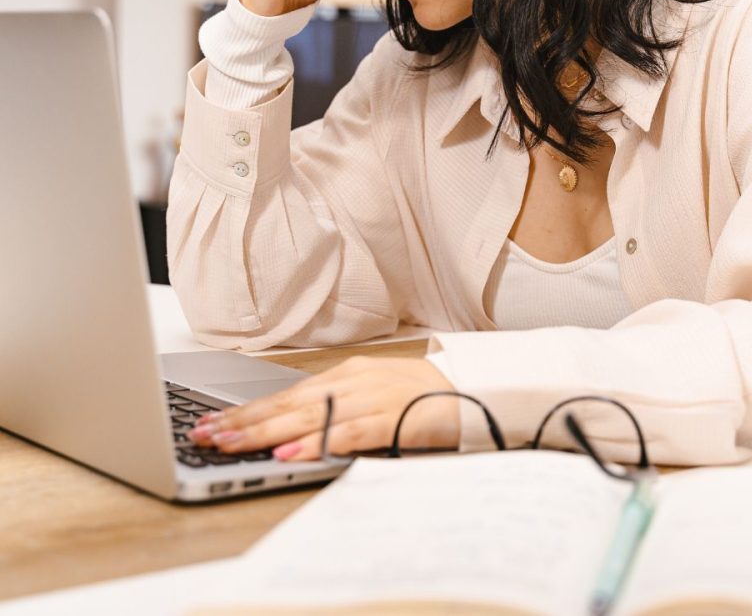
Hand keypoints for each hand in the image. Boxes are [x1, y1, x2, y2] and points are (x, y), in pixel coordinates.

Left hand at [188, 356, 459, 460]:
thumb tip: (290, 424)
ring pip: (308, 416)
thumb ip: (333, 403)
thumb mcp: (369, 390)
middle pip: (287, 404)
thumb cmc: (416, 392)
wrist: (469, 387)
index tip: (213, 422)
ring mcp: (369, 398)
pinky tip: (290, 453)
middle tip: (206, 434)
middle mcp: (351, 382)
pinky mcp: (390, 418)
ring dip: (266, 431)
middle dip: (243, 421)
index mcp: (344, 374)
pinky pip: (346, 432)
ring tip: (232, 443)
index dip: (247, 410)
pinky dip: (316, 442)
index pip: (285, 394)